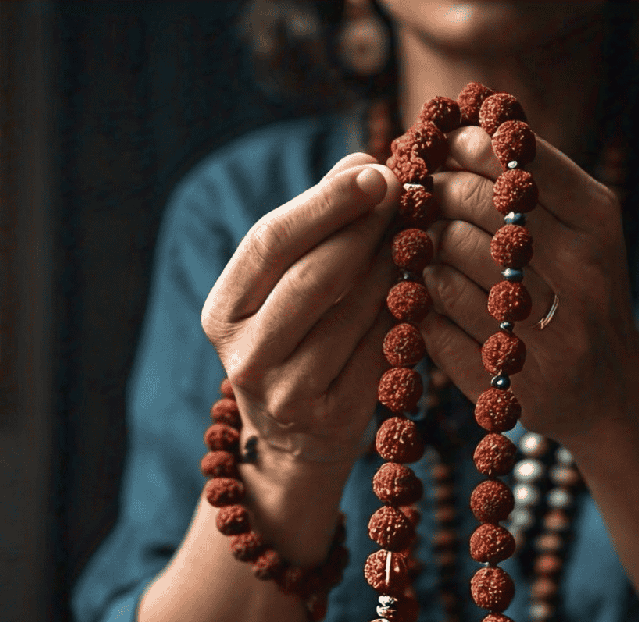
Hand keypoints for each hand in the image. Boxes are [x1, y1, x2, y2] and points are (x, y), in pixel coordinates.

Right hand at [201, 154, 401, 465]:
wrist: (297, 440)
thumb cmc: (294, 343)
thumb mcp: (283, 291)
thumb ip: (314, 229)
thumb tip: (363, 164)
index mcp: (221, 315)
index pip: (269, 243)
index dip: (324, 203)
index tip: (372, 169)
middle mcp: (246, 357)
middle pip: (313, 276)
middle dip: (363, 226)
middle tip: (402, 191)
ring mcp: (289, 394)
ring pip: (354, 312)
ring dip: (391, 263)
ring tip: (413, 231)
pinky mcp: (334, 417)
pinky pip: (380, 348)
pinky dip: (402, 311)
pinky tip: (417, 284)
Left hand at [421, 127, 638, 444]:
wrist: (609, 389)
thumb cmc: (583, 293)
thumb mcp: (582, 230)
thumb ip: (534, 180)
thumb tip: (460, 123)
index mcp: (597, 223)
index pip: (515, 160)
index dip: (464, 144)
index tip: (441, 145)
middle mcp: (579, 276)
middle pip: (473, 206)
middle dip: (434, 192)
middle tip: (419, 193)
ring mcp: (545, 334)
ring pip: (445, 265)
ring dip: (422, 250)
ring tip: (426, 246)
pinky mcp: (507, 379)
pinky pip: (436, 322)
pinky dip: (422, 302)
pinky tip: (431, 293)